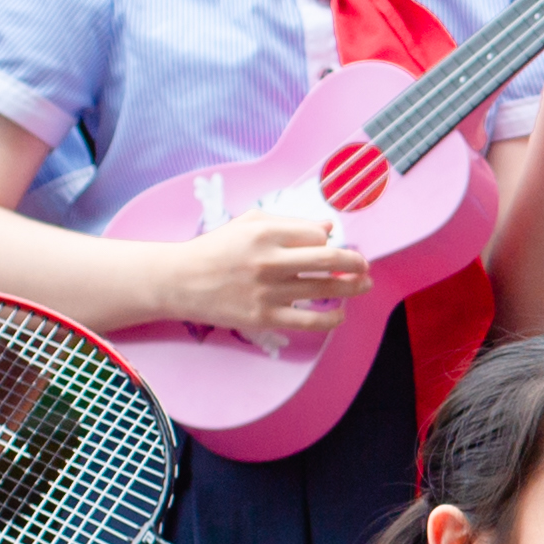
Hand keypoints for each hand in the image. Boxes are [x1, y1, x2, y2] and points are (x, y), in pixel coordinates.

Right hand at [162, 207, 372, 334]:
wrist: (179, 281)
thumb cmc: (216, 249)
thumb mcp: (247, 223)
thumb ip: (290, 223)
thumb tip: (328, 228)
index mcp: (265, 232)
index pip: (317, 235)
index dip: (329, 241)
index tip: (330, 247)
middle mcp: (269, 260)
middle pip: (330, 259)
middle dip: (355, 262)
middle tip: (364, 266)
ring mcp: (268, 291)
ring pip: (326, 289)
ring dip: (353, 287)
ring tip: (363, 285)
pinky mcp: (264, 317)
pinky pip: (310, 321)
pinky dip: (332, 319)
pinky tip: (340, 315)